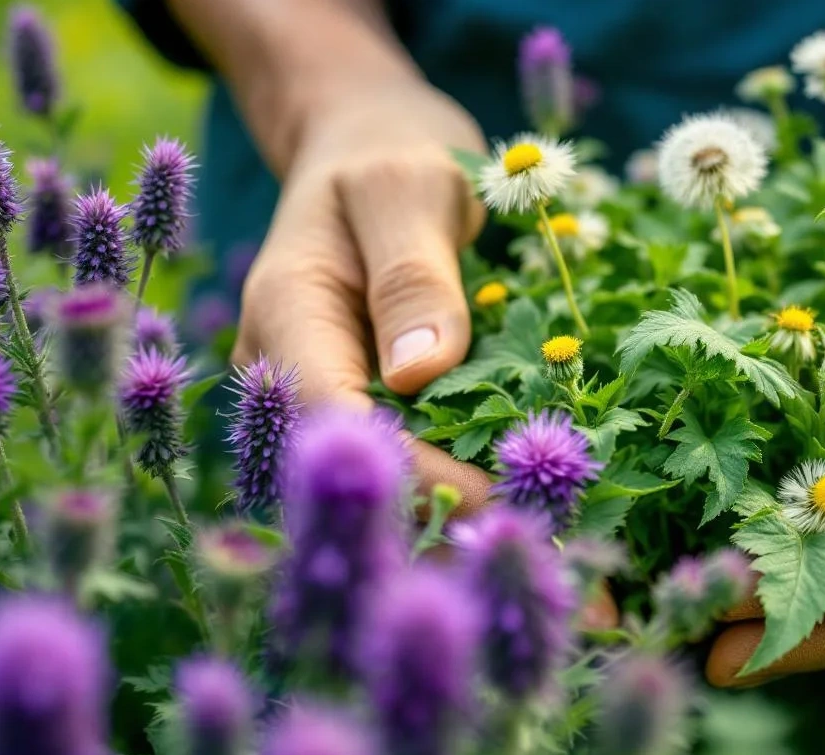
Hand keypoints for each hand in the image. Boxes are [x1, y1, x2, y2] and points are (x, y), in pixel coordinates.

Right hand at [231, 78, 491, 510]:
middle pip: (354, 464)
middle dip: (436, 509)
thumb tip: (419, 373)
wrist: (364, 144)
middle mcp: (287, 366)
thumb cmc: (391, 152)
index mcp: (288, 312)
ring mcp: (318, 389)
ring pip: (376, 475)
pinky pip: (399, 455)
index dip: (410, 469)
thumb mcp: (412, 188)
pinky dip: (453, 482)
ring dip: (448, 511)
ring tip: (537, 540)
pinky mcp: (358, 399)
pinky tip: (518, 504)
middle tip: (531, 540)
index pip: (336, 416)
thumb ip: (413, 276)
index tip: (493, 498)